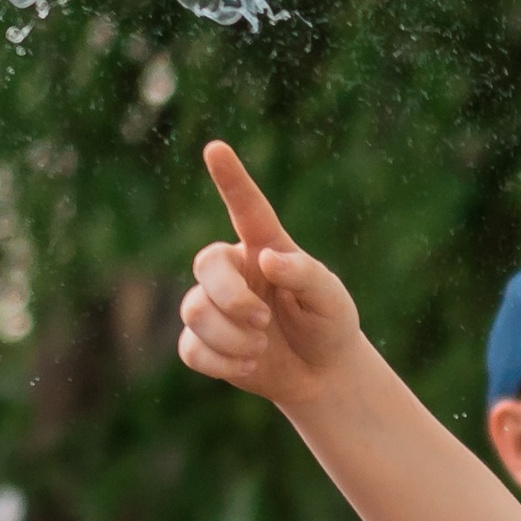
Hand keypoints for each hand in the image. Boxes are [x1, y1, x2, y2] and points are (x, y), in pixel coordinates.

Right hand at [177, 142, 362, 407]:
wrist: (322, 373)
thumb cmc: (328, 323)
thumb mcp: (330, 298)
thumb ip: (304, 273)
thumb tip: (266, 259)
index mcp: (264, 247)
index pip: (246, 208)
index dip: (231, 178)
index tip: (216, 148)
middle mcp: (233, 270)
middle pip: (205, 264)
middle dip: (230, 298)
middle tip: (262, 322)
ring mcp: (213, 305)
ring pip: (194, 310)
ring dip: (230, 337)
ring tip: (261, 349)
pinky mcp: (202, 342)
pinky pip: (190, 348)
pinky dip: (220, 363)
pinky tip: (248, 367)